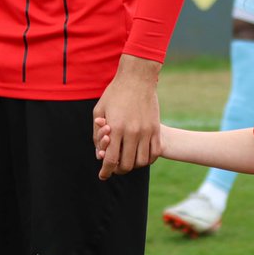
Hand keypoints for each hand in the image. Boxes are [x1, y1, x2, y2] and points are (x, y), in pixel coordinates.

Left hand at [93, 55, 161, 179]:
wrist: (137, 78)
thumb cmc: (115, 93)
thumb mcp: (99, 110)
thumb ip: (97, 133)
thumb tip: (99, 153)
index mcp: (116, 127)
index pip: (111, 158)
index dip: (106, 170)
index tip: (103, 175)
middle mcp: (132, 131)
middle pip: (127, 164)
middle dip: (118, 169)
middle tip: (115, 167)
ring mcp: (147, 131)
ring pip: (142, 161)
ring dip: (133, 165)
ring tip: (127, 160)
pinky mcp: (156, 128)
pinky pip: (154, 153)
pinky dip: (147, 159)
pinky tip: (140, 155)